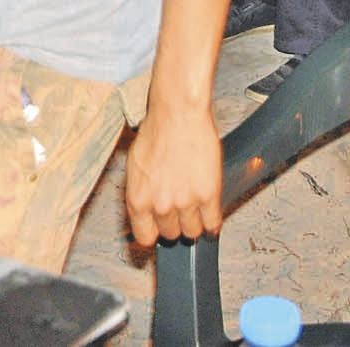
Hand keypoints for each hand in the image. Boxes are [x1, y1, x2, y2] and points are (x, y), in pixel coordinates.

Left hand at [125, 104, 221, 246]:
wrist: (178, 112)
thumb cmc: (156, 130)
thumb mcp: (136, 165)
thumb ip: (141, 192)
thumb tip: (146, 211)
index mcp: (138, 198)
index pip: (144, 237)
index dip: (154, 232)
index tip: (159, 228)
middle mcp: (160, 205)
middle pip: (171, 234)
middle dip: (175, 222)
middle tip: (179, 206)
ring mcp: (185, 203)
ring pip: (192, 232)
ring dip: (195, 221)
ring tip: (195, 205)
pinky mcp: (208, 196)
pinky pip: (213, 223)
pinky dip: (213, 221)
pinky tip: (211, 213)